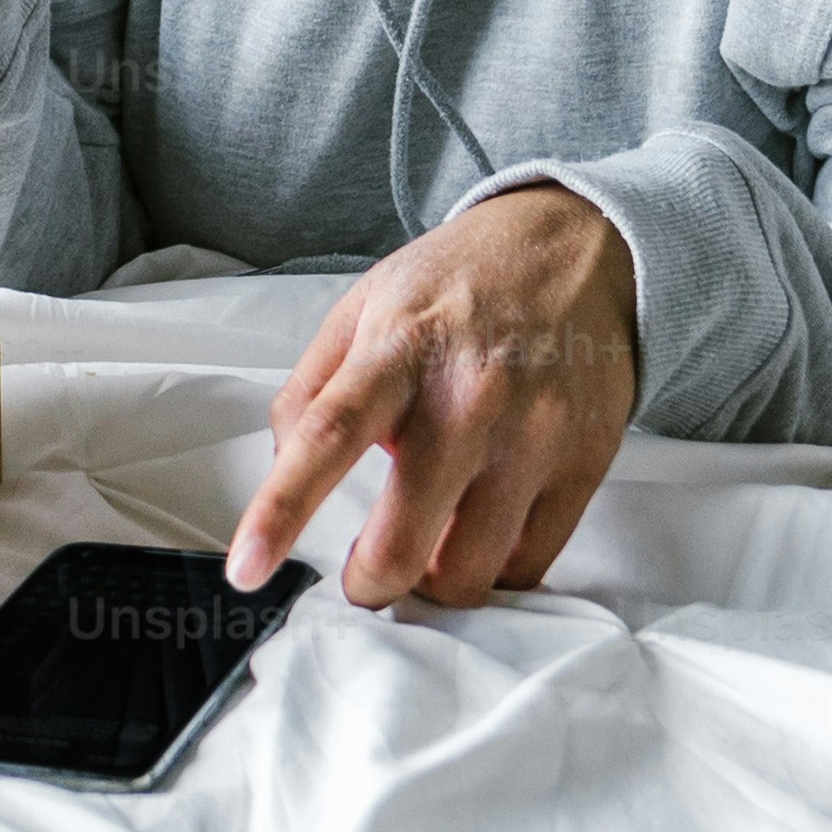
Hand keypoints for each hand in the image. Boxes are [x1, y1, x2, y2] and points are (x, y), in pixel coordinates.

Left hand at [227, 186, 642, 608]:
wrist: (577, 247)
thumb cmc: (460, 284)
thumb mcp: (364, 307)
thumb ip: (311, 389)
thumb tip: (283, 472)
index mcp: (397, 350)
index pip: (328, 436)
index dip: (281, 511)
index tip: (246, 568)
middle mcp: (468, 396)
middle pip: (403, 538)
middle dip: (369, 584)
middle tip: (363, 576)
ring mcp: (533, 434)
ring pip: (469, 572)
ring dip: (432, 584)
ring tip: (426, 552)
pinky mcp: (585, 463)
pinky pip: (530, 565)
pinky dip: (494, 572)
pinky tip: (478, 537)